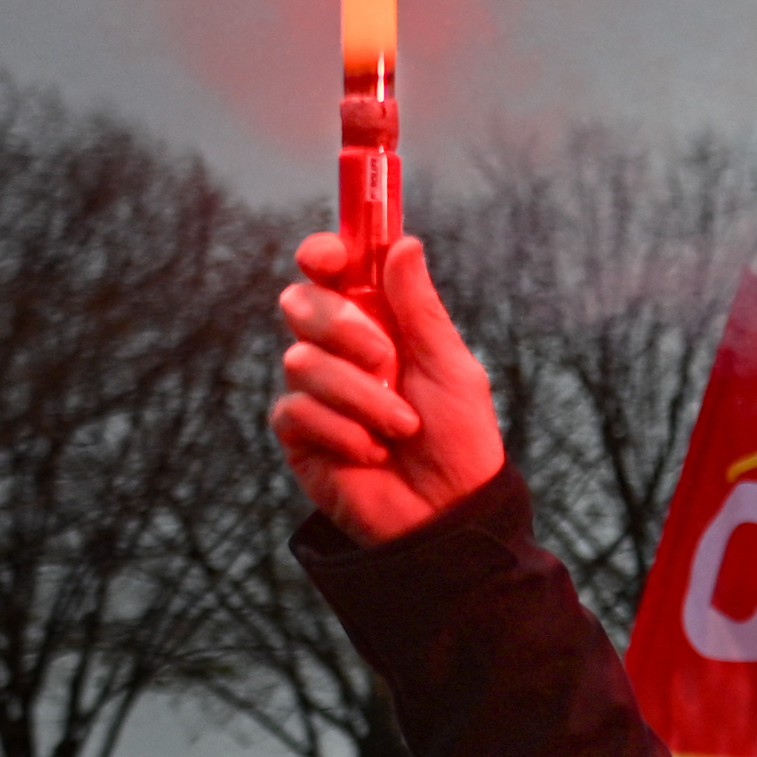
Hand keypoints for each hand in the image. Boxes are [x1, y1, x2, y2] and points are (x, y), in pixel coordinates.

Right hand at [274, 231, 507, 543]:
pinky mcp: (298, 433)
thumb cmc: (459, 439)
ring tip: (400, 428)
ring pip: (299, 360)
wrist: (447, 513)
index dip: (322, 254)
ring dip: (360, 396)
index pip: (331, 271)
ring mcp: (314, 390)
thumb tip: (404, 243)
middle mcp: (339, 349)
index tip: (331, 257)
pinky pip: (297, 411)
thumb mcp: (449, 365)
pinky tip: (372, 454)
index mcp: (378, 322)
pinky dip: (344, 432)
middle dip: (341, 328)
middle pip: (300, 302)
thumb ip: (419, 307)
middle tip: (385, 360)